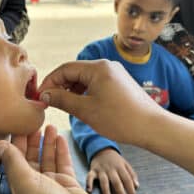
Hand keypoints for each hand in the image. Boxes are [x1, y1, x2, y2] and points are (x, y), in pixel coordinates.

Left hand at [0, 125, 107, 193]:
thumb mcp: (28, 184)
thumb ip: (14, 163)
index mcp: (21, 187)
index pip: (15, 160)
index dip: (16, 142)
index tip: (17, 123)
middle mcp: (35, 186)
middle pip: (31, 158)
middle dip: (32, 139)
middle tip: (35, 121)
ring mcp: (53, 186)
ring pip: (48, 159)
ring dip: (48, 142)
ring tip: (50, 125)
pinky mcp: (69, 186)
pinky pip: (63, 164)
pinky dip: (61, 151)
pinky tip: (61, 138)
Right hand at [38, 60, 162, 144]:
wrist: (152, 127)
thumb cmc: (121, 119)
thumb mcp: (86, 110)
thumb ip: (63, 100)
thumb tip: (45, 95)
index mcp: (98, 67)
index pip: (65, 69)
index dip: (50, 82)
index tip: (41, 95)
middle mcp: (107, 66)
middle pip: (75, 72)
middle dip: (60, 86)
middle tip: (50, 102)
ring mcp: (114, 73)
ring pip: (85, 79)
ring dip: (72, 90)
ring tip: (64, 106)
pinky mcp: (119, 83)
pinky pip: (96, 84)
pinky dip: (85, 93)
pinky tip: (81, 105)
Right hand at [88, 148, 138, 193]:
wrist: (102, 149)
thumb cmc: (115, 160)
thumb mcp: (125, 164)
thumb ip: (132, 174)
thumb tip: (137, 186)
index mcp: (120, 167)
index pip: (127, 179)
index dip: (130, 188)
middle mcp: (110, 169)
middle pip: (116, 182)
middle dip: (120, 193)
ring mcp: (101, 170)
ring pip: (104, 182)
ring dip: (106, 192)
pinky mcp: (93, 170)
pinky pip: (90, 177)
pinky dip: (89, 183)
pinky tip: (89, 191)